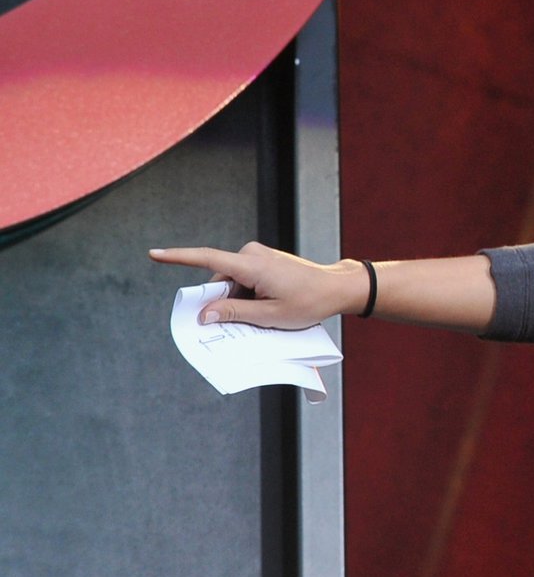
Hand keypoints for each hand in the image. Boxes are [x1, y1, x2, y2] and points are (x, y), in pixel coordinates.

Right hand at [149, 242, 365, 326]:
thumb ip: (234, 314)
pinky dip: (250, 295)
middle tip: (249, 322)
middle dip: (227, 304)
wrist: (338, 288)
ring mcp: (259, 256)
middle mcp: (251, 255)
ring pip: (234, 284)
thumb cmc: (309, 302)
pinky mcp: (265, 261)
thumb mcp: (269, 316)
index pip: (206, 259)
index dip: (177, 258)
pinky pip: (246, 280)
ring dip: (242, 301)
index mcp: (250, 265)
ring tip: (269, 312)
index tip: (153, 254)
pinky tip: (269, 306)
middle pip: (221, 283)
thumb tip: (204, 314)